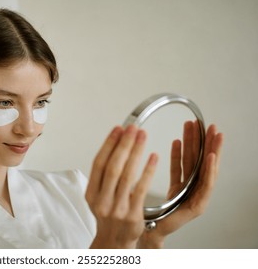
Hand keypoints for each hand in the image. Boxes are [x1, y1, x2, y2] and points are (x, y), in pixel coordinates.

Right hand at [86, 125, 157, 247]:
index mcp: (91, 193)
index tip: (118, 129)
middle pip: (112, 167)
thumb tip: (114, 145)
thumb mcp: (98, 197)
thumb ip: (103, 177)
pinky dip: (148, 171)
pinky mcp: (132, 215)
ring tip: (143, 136)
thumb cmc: (109, 217)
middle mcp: (102, 201)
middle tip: (132, 129)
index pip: (99, 163)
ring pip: (126, 176)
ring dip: (135, 152)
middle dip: (123, 144)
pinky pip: (141, 189)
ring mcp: (116, 209)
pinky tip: (153, 157)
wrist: (114, 242)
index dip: (108, 144)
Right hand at [138, 122, 223, 247]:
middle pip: (204, 166)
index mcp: (197, 203)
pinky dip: (178, 154)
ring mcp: (185, 188)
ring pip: (191, 163)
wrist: (148, 234)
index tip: (213, 150)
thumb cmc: (158, 228)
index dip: (211, 165)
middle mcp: (194, 194)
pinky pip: (178, 167)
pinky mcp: (176, 186)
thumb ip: (188, 201)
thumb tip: (191, 191)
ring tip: (192, 128)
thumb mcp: (173, 216)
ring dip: (192, 144)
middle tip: (210, 129)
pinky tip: (177, 142)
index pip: (208, 180)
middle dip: (207, 145)